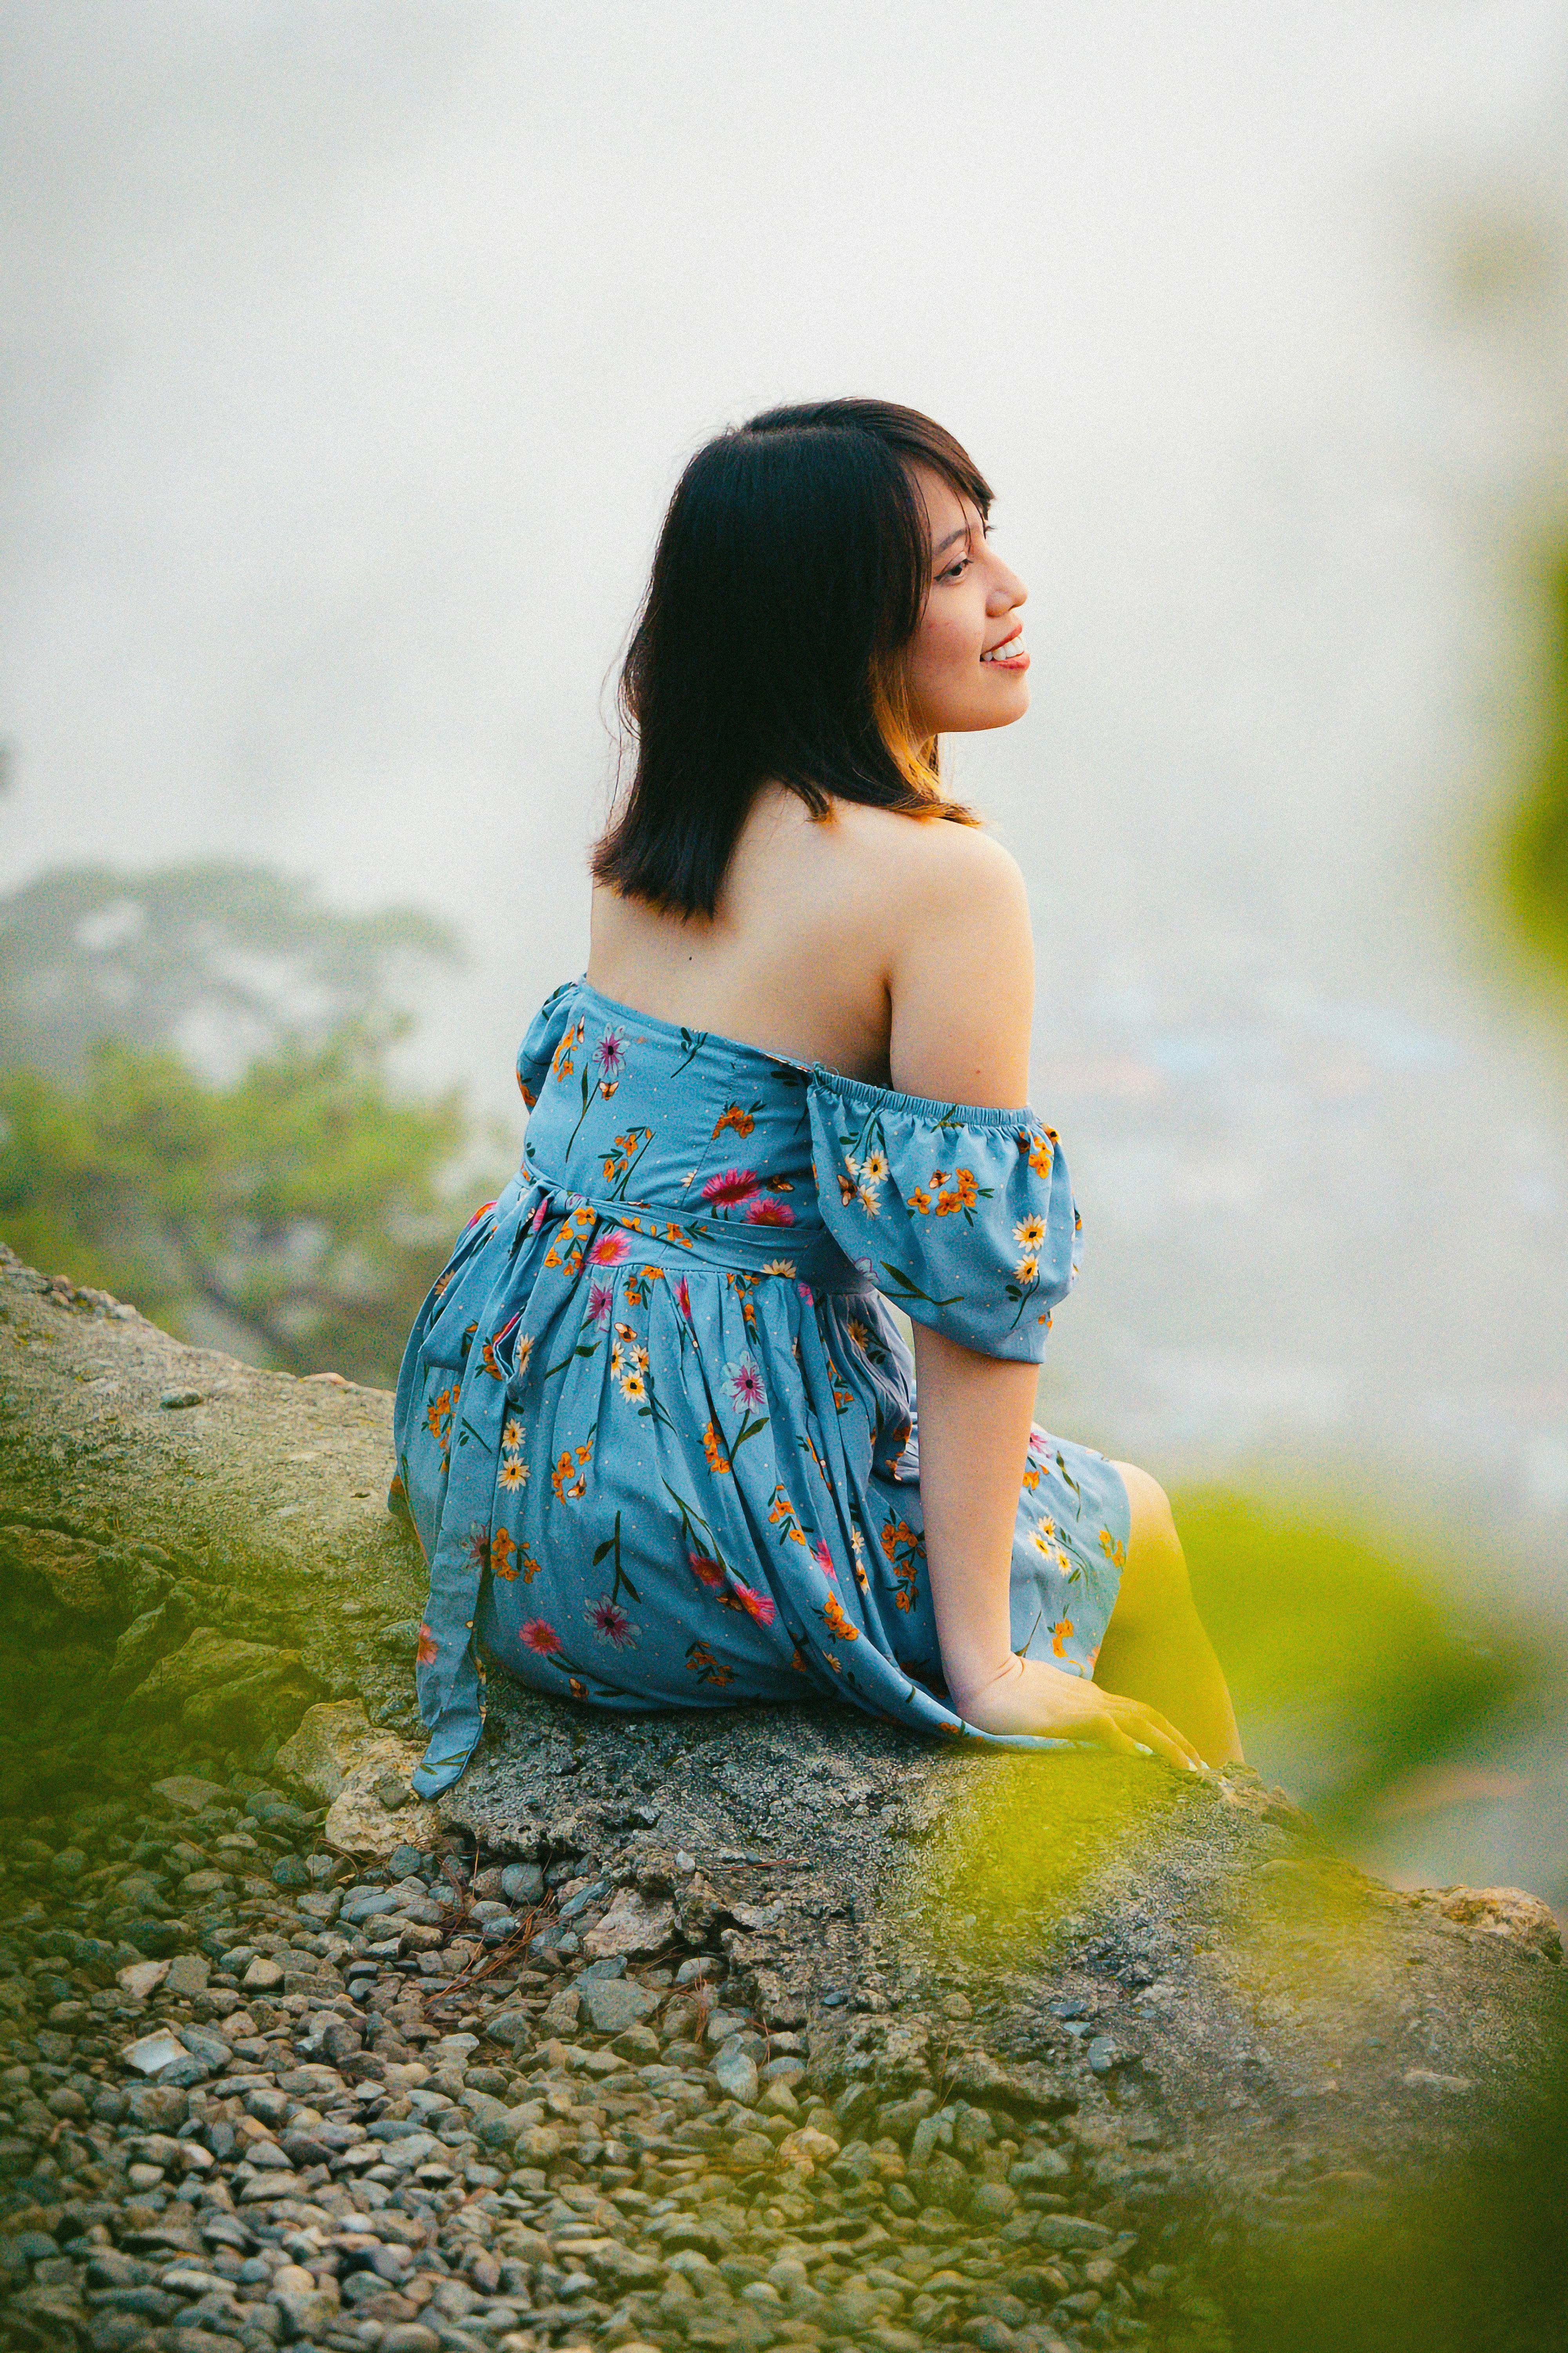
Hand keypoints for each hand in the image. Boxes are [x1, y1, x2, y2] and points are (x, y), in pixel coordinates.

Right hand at [952, 1653, 1205, 1769]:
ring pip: (1140, 1722)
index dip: (1163, 1732)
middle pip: (1148, 1716)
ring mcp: (1084, 1704)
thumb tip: (1080, 1733)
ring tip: (1190, 1770)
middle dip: (1179, 1741)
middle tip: (1203, 1768)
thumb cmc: (1004, 1693)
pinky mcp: (1071, 1715)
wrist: (984, 1679)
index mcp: (1088, 1697)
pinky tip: (1143, 1762)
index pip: (1136, 1712)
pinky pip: (1108, 1730)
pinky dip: (1129, 1746)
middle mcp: (1094, 1698)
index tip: (1183, 1754)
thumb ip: (1065, 1718)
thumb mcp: (1043, 1707)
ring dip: (1168, 1746)